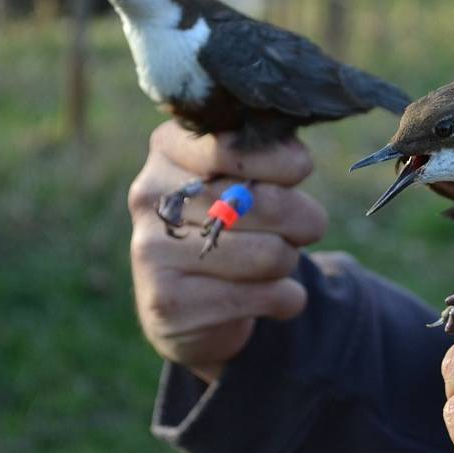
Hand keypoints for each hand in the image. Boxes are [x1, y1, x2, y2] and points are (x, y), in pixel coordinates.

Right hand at [128, 121, 326, 382]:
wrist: (190, 302)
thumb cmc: (231, 221)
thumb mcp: (243, 175)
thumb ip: (267, 155)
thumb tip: (295, 159)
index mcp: (168, 150)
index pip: (235, 147)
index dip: (283, 161)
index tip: (299, 169)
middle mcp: (150, 196)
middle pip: (266, 202)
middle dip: (302, 218)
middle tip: (303, 226)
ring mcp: (152, 252)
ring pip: (271, 254)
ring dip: (290, 260)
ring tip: (272, 261)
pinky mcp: (168, 305)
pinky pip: (268, 296)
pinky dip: (287, 298)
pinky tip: (267, 295)